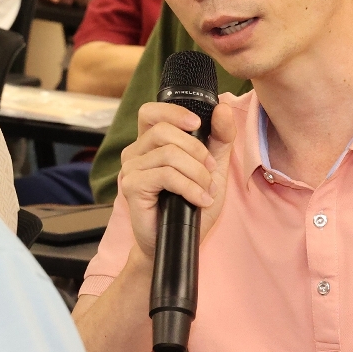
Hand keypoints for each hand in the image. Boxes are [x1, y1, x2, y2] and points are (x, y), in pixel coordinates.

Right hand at [120, 100, 236, 260]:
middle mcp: (136, 152)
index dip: (174, 112)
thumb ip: (220, 137)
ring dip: (196, 173)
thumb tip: (221, 108)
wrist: (179, 243)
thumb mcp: (213, 167)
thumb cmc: (191, 205)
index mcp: (151, 142)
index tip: (198, 124)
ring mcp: (131, 169)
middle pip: (163, 130)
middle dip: (196, 150)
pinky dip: (190, 187)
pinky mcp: (132, 187)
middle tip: (209, 171)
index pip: (152, 112)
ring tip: (206, 190)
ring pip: (169, 153)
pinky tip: (200, 200)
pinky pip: (166, 175)